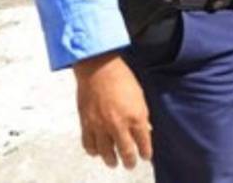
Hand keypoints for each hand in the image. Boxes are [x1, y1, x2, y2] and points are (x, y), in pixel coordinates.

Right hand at [74, 53, 151, 169]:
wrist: (99, 68)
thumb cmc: (122, 78)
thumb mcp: (140, 96)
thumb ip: (142, 115)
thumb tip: (146, 130)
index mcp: (136, 117)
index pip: (143, 142)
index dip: (145, 153)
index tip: (146, 157)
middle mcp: (118, 124)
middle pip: (125, 152)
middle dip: (129, 161)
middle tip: (130, 165)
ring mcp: (101, 126)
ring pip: (106, 152)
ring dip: (111, 160)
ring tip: (113, 163)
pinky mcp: (86, 124)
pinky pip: (89, 144)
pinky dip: (93, 151)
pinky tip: (96, 152)